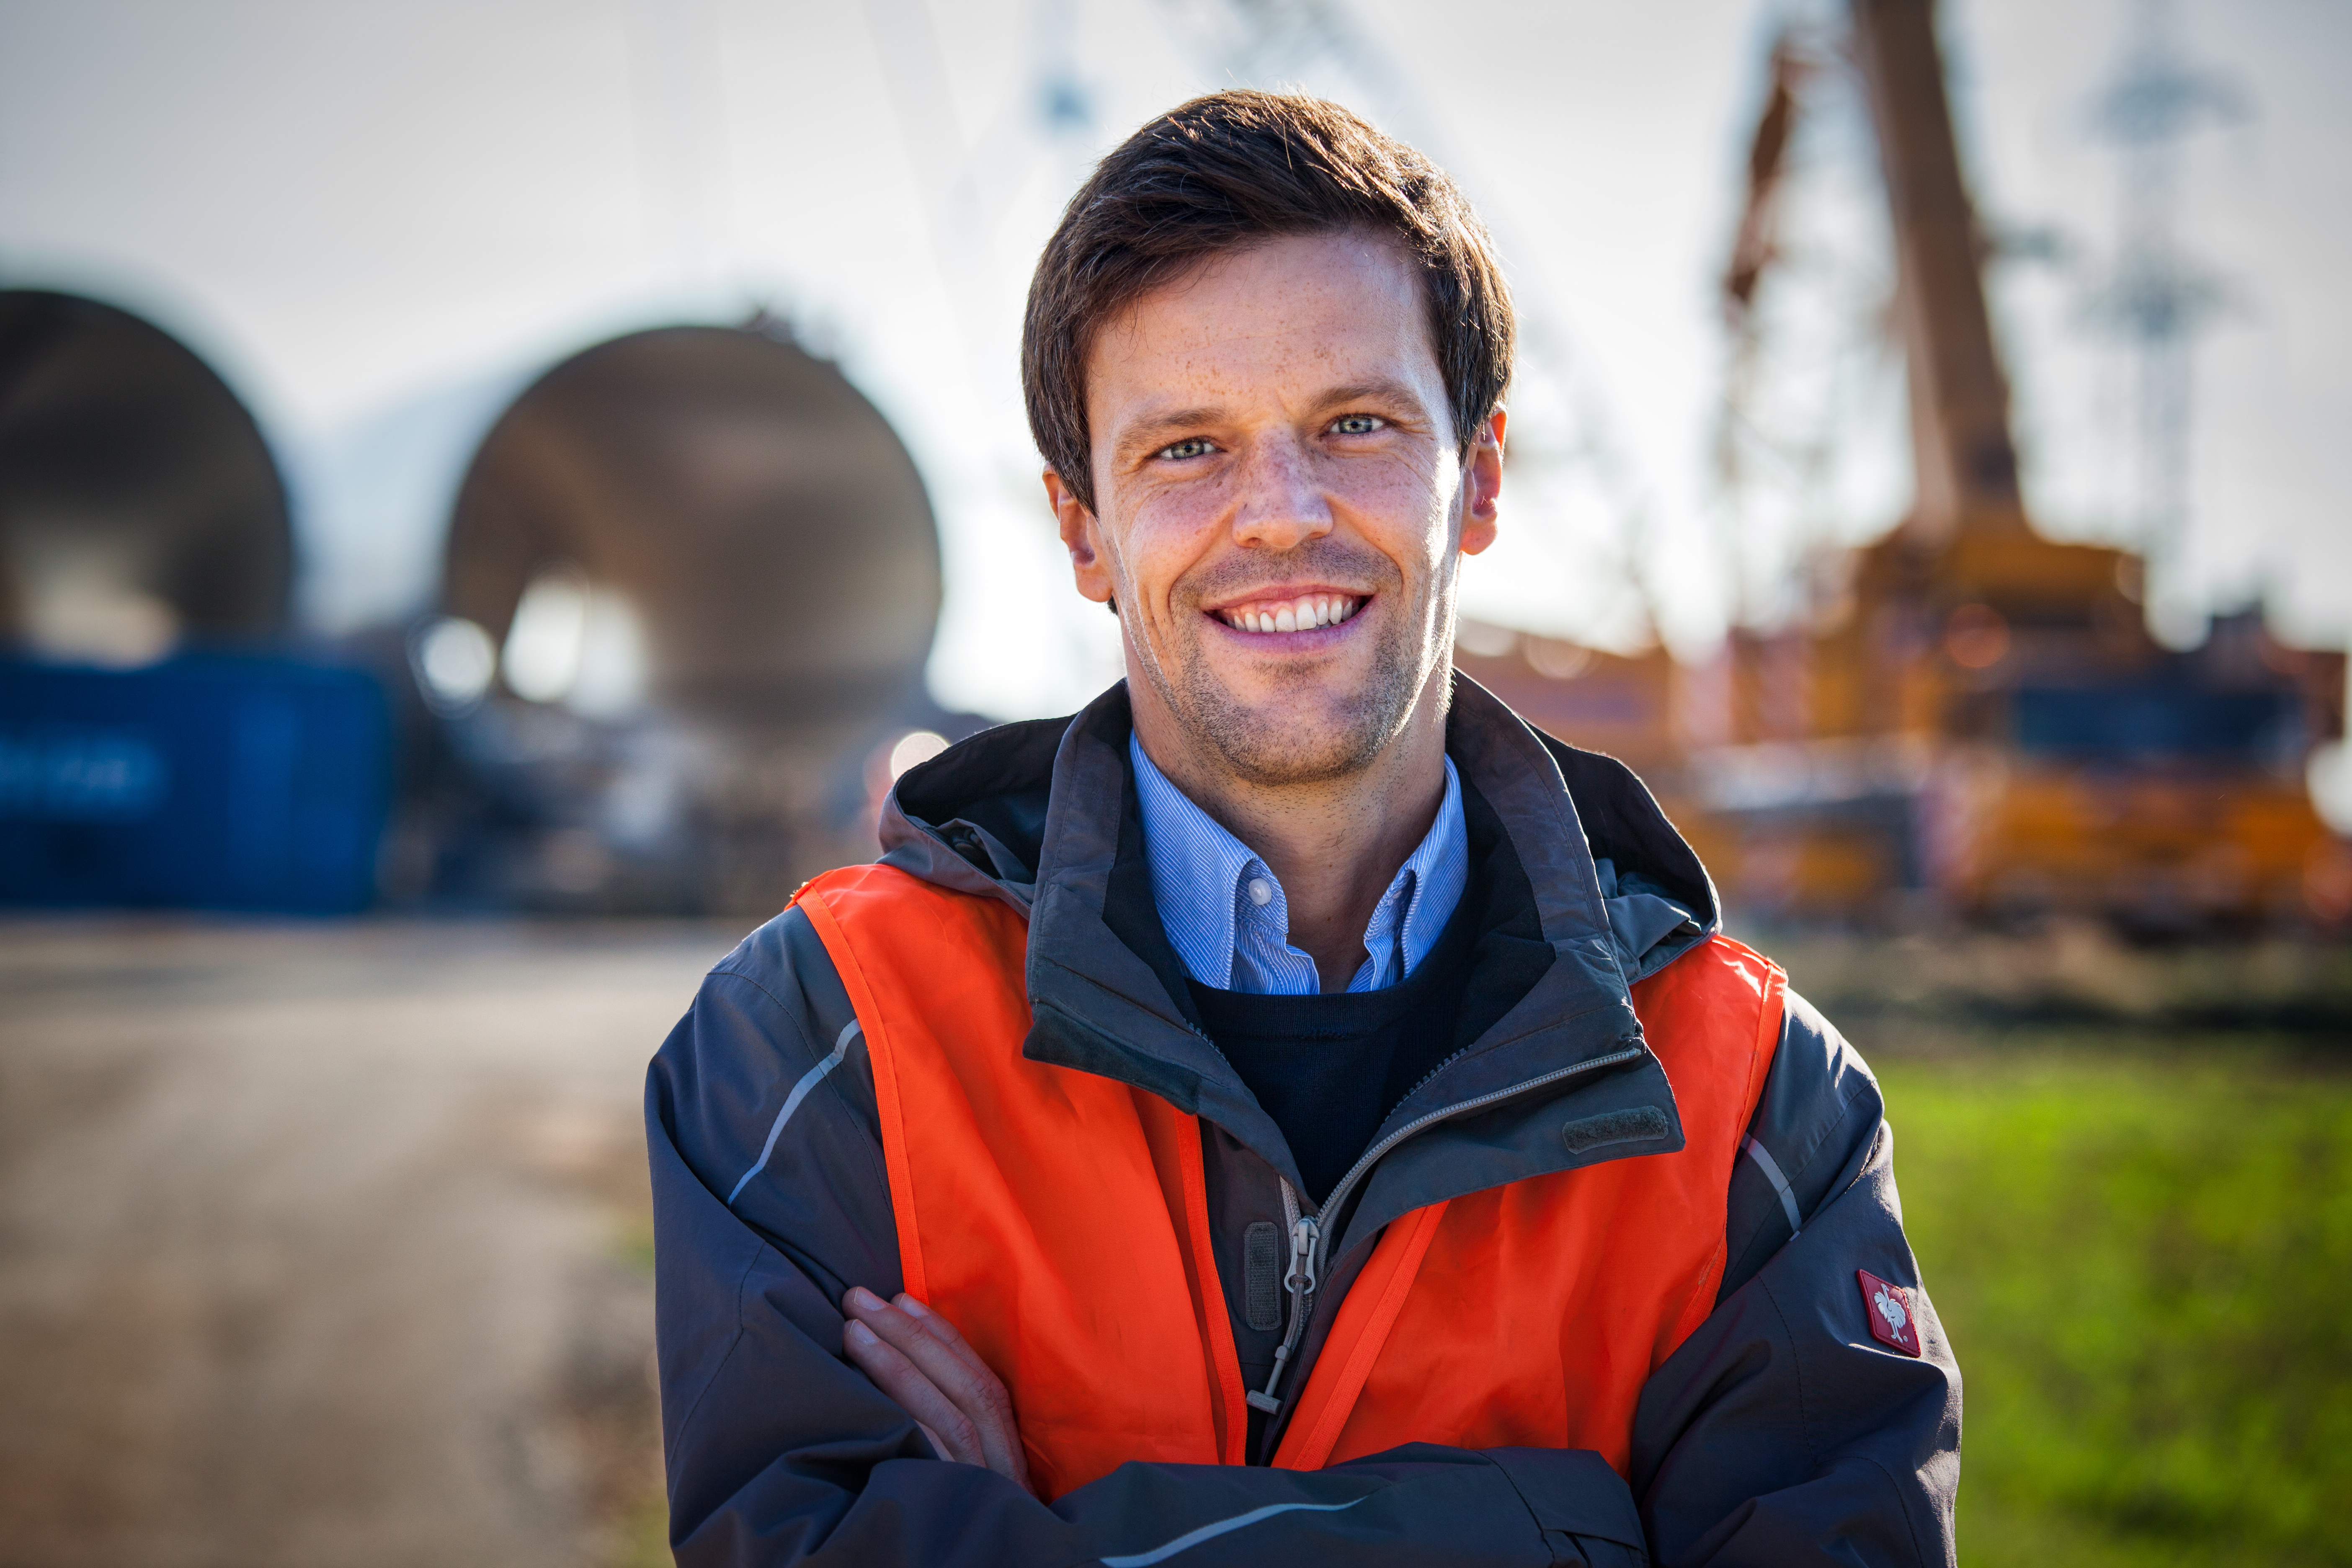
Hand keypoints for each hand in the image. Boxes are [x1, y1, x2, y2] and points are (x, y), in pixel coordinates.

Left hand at [841, 1286, 1032, 1493]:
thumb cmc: (955, 1533)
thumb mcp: (964, 1478)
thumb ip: (944, 1429)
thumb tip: (896, 1368)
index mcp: (1008, 1452)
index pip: (982, 1381)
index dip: (942, 1336)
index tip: (900, 1299)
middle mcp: (1004, 1467)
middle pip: (967, 1390)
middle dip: (911, 1337)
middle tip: (858, 1300)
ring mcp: (984, 1492)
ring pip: (950, 1419)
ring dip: (899, 1369)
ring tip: (853, 1332)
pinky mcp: (957, 1513)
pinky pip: (931, 1462)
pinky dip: (905, 1426)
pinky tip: (865, 1401)